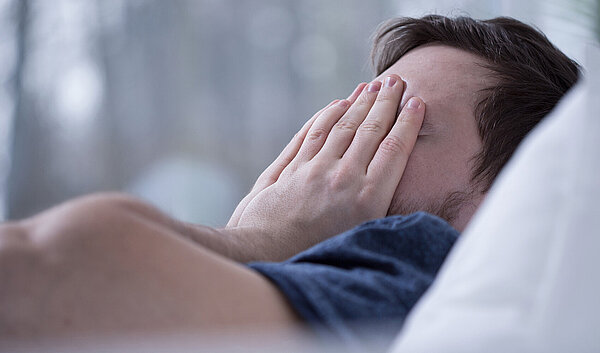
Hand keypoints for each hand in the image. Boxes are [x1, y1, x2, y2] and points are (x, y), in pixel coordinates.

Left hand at [226, 75, 424, 259]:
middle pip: (369, 130)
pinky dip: (327, 115)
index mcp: (367, 199)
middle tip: (396, 81)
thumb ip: (376, 207)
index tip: (416, 103)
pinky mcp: (293, 168)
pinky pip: (313, 133)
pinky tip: (337, 104)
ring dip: (358, 102)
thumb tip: (393, 185)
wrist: (265, 255)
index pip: (393, 149)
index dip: (407, 123)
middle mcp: (343, 178)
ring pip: (342, 126)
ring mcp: (315, 170)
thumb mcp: (358, 239)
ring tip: (371, 85)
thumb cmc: (315, 256)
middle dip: (385, 102)